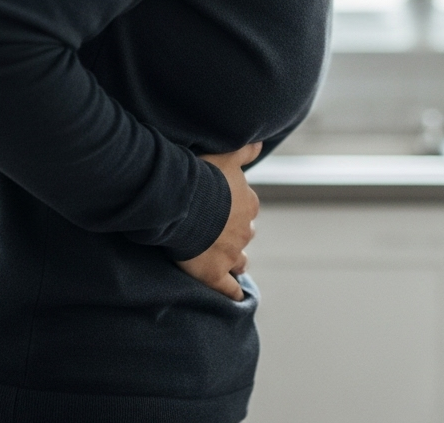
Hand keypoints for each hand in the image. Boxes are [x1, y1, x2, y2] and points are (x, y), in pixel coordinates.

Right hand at [176, 142, 261, 300]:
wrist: (182, 202)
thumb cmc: (202, 176)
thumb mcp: (226, 155)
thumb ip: (245, 151)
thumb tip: (261, 144)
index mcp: (249, 205)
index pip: (248, 211)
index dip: (235, 211)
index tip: (222, 210)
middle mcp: (245, 231)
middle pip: (245, 237)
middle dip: (235, 236)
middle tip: (217, 234)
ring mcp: (231, 254)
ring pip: (240, 263)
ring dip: (235, 263)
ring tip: (224, 264)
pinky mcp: (215, 274)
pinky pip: (229, 289)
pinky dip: (233, 294)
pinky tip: (235, 299)